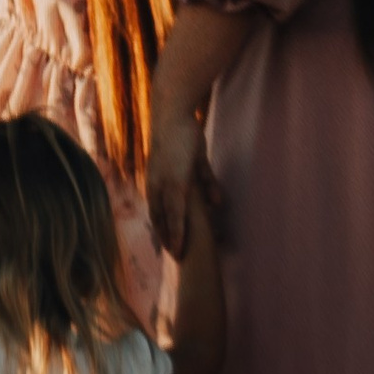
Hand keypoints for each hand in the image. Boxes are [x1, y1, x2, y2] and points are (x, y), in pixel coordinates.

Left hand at [144, 93, 202, 259]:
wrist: (172, 115)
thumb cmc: (183, 135)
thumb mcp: (195, 163)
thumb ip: (205, 182)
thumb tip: (216, 201)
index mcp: (157, 179)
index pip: (158, 209)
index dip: (163, 228)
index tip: (169, 245)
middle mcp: (156, 184)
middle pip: (159, 217)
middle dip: (166, 238)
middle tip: (175, 258)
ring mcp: (165, 184)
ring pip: (167, 218)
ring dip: (172, 238)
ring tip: (179, 254)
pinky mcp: (176, 182)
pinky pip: (177, 210)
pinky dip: (179, 228)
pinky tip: (183, 241)